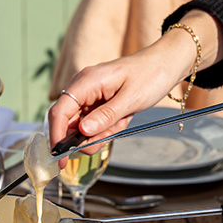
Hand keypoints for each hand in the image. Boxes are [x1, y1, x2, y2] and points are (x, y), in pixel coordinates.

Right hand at [47, 41, 185, 158]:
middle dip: (88, 137)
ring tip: (123, 120)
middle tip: (112, 133)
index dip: (57, 137)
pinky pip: (93, 124)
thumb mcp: (131, 99)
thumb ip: (105, 116)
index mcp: (86, 82)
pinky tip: (122, 119)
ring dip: (101, 132)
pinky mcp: (95, 102)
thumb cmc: (151, 75)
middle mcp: (82, 88)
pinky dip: (106, 128)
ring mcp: (87, 95)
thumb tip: (82, 131)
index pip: (60, 112)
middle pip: (69, 124)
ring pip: (82, 128)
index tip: (61, 158)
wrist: (165, 64)